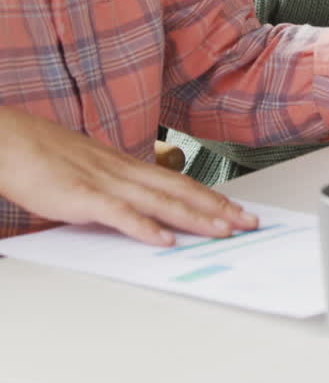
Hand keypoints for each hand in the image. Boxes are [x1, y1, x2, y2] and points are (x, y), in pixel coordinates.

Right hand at [0, 107, 257, 244]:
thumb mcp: (92, 172)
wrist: (13, 142)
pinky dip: (144, 227)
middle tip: (249, 223)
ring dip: (194, 217)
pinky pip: (119, 214)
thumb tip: (141, 210)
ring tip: (223, 231)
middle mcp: (125, 171)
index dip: (211, 198)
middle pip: (180, 191)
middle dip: (218, 208)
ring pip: (160, 201)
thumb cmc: (48, 159)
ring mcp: (106, 182)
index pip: (179, 183)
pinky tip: (164, 240)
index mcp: (127, 166)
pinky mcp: (83, 196)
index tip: (238, 211)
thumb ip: (117, 189)